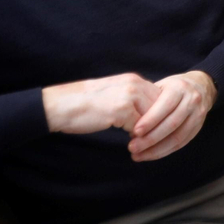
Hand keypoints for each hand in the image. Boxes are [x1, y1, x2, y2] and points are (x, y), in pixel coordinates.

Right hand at [42, 73, 159, 135]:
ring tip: (143, 144)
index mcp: (134, 79)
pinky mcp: (121, 110)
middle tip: (155, 140)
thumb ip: (134, 99)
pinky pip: (140, 128)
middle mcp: (135, 84)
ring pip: (153, 118)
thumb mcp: (115, 94)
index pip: (160, 96)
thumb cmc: (87, 103)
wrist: (61, 105)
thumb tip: (151, 113)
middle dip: (160, 124)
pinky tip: (131, 143)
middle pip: (162, 107)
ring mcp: (129, 96)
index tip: (159, 129)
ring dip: (150, 133)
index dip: (162, 114)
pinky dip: (138, 138)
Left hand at [127, 71, 217, 161]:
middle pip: (172, 124)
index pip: (165, 106)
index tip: (134, 132)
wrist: (201, 86)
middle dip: (151, 138)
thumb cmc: (173, 87)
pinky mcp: (198, 127)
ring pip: (177, 137)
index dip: (150, 120)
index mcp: (180, 88)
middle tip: (132, 147)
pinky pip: (181, 143)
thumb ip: (148, 100)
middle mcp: (192, 101)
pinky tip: (150, 154)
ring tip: (138, 155)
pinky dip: (164, 151)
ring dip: (156, 149)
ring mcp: (198, 115)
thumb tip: (129, 121)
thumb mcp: (161, 86)